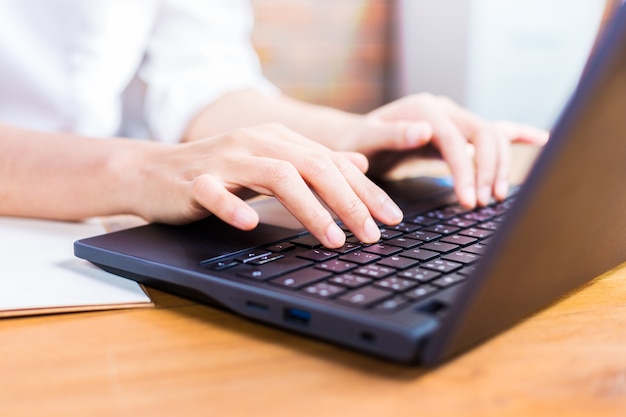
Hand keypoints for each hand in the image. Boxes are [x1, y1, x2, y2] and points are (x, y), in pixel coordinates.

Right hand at [132, 123, 403, 247]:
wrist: (154, 171)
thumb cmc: (218, 172)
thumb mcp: (271, 163)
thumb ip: (314, 163)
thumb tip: (358, 164)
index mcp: (279, 140)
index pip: (332, 163)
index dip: (366, 191)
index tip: (392, 219)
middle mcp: (257, 143)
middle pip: (313, 167)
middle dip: (348, 201)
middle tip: (371, 235)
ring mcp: (225, 159)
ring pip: (276, 176)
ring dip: (309, 209)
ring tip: (333, 239)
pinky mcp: (195, 180)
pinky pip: (216, 191)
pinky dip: (234, 206)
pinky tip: (251, 224)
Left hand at [340, 93, 548, 206]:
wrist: (358, 138)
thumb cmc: (359, 143)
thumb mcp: (366, 140)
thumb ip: (392, 135)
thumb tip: (424, 131)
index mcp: (423, 109)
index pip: (455, 140)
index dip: (466, 171)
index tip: (469, 200)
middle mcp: (444, 110)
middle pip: (483, 134)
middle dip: (488, 170)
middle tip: (485, 203)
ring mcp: (455, 118)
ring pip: (493, 135)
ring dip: (500, 165)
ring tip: (497, 196)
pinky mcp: (460, 130)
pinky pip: (493, 131)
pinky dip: (517, 134)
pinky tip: (540, 139)